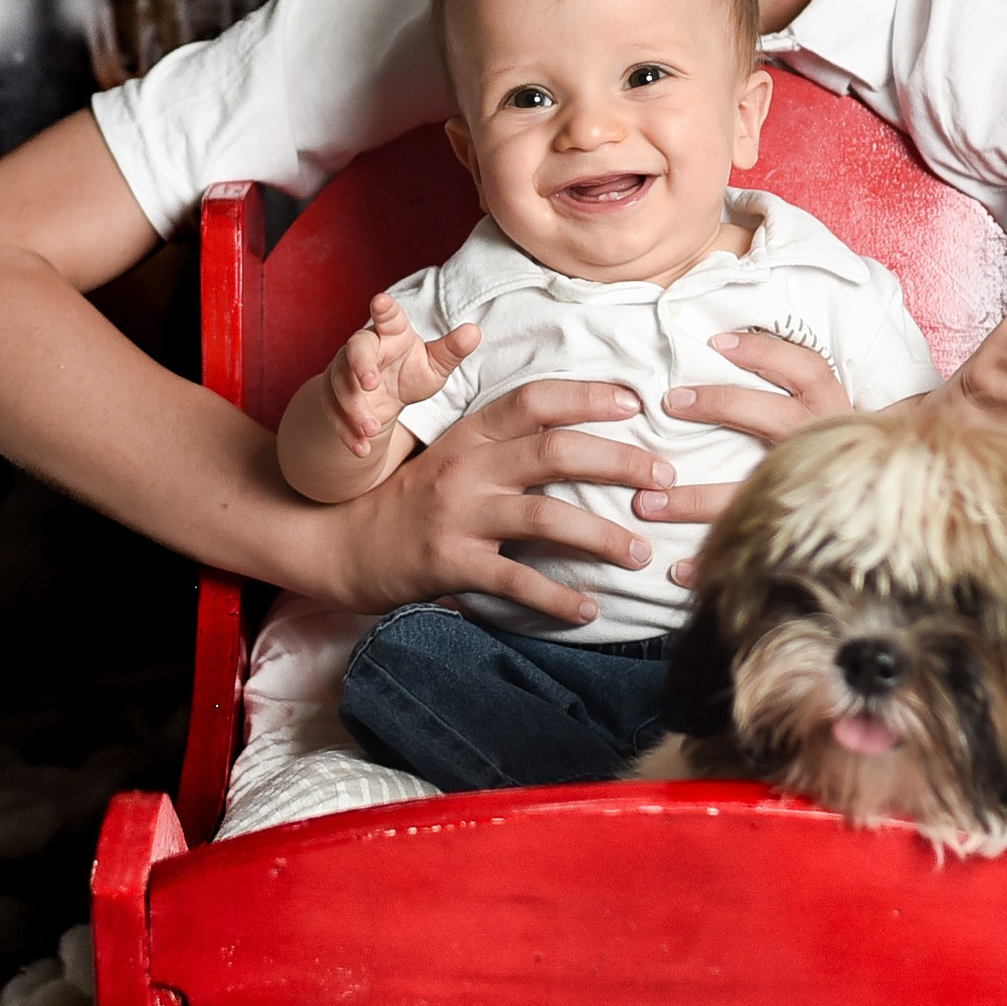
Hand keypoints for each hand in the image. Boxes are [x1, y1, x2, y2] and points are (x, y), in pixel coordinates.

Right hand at [322, 378, 676, 625]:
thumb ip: (504, 441)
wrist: (340, 542)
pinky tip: (590, 610)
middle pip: (556, 451)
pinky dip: (557, 598)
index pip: (535, 399)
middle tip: (666, 479)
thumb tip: (579, 433)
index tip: (638, 401)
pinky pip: (515, 580)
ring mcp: (458, 515)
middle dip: (620, 461)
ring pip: (546, 516)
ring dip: (603, 535)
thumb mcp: (453, 454)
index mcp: (471, 434)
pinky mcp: (449, 563)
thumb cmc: (410, 499)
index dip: (588, 395)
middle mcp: (468, 467)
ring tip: (642, 553)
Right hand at [326, 294, 479, 455]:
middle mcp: (363, 347)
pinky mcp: (332, 397)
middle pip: (355, 351)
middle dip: (360, 366)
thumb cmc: (411, 371)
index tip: (381, 300)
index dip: (385, 308)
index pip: (388, 317)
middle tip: (371, 384)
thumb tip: (474, 332)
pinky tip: (361, 449)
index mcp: (391, 332)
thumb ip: (452, 349)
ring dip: (354, 408)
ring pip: (342, 386)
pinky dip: (346, 432)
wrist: (383, 398)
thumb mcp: (435, 363)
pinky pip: (335, 414)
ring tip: (370, 429)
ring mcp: (343, 372)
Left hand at [638, 327, 853, 581]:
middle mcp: (825, 446)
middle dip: (719, 406)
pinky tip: (678, 569)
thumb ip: (790, 391)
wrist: (893, 506)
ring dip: (694, 499)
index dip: (763, 352)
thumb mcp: (826, 414)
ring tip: (647, 503)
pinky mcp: (800, 533)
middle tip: (670, 403)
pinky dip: (712, 561)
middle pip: (773, 417)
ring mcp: (812, 492)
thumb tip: (728, 351)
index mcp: (833, 410)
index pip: (805, 368)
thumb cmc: (839, 450)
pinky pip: (754, 548)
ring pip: (750, 491)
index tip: (716, 343)